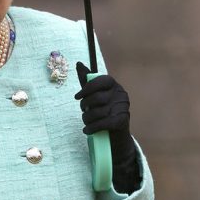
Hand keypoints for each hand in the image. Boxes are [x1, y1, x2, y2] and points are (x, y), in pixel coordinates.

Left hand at [75, 62, 139, 192]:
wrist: (116, 136)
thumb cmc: (103, 112)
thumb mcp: (95, 95)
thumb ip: (87, 81)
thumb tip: (78, 63)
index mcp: (114, 86)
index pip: (101, 80)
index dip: (87, 88)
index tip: (77, 97)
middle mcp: (121, 94)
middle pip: (96, 98)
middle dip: (85, 107)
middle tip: (84, 111)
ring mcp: (123, 108)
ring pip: (97, 112)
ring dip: (87, 119)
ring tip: (86, 122)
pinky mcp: (121, 121)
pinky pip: (101, 123)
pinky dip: (91, 128)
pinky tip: (87, 130)